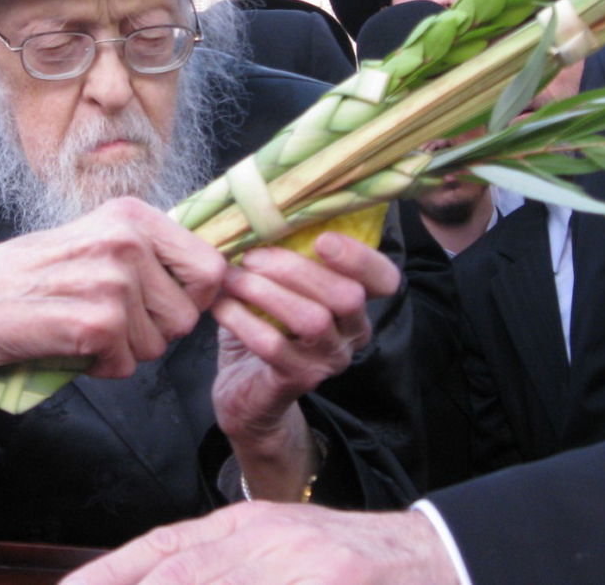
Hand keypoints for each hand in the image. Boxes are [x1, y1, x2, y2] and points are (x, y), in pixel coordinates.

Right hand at [0, 197, 225, 470]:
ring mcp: (112, 280)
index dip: (193, 298)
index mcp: (133, 215)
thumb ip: (151, 253)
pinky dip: (100, 366)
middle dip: (155, 331)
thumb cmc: (36, 277)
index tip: (160, 304)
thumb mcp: (98, 242)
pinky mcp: (97, 323)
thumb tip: (218, 277)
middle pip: (188, 315)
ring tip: (82, 325)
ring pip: (159, 345)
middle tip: (108, 319)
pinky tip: (68, 342)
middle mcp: (127, 240)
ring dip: (125, 349)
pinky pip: (127, 366)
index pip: (212, 266)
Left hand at [61, 503, 459, 584]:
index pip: (162, 550)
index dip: (108, 575)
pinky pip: (260, 584)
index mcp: (247, 526)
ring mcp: (300, 567)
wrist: (436, 560)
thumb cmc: (352, 565)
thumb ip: (222, 564)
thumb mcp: (280, 551)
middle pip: (176, 574)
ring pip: (205, 581)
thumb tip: (152, 578)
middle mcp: (265, 541)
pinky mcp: (329, 581)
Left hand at [211, 231, 399, 499]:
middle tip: (251, 256)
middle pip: (347, 295)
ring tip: (231, 278)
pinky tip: (220, 306)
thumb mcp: (278, 286)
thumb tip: (255, 212)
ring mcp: (328, 361)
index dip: (361, 257)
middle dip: (296, 268)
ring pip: (312, 320)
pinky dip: (242, 320)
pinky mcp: (297, 381)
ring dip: (266, 292)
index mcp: (355, 304)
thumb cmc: (264, 326)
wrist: (246, 392)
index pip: (384, 280)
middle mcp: (352, 333)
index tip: (322, 239)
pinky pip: (274, 346)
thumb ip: (281, 256)